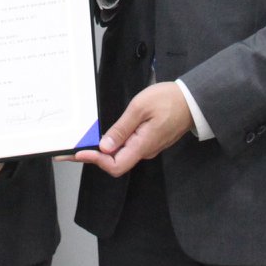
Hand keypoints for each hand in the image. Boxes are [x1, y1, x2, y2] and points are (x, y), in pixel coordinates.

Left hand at [73, 82, 192, 176]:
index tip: (79, 152)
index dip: (95, 161)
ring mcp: (148, 147)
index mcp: (142, 145)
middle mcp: (145, 151)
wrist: (193, 100)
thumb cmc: (168, 100)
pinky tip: (104, 136)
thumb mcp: (140, 108)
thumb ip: (122, 128)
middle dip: (94, 156)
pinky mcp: (149, 140)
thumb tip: (105, 147)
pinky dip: (114, 143)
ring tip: (85, 142)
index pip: (115, 165)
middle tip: (73, 150)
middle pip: (116, 162)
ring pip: (122, 154)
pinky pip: (129, 147)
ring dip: (103, 150)